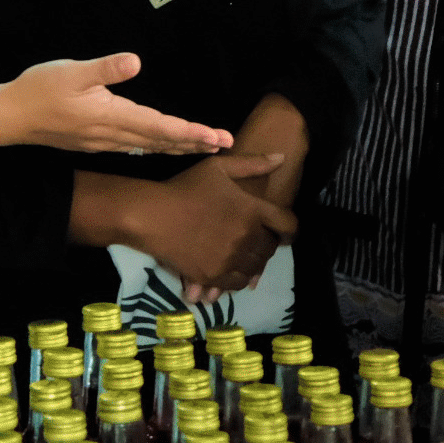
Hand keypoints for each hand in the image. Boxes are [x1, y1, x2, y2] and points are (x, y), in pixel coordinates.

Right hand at [0, 53, 236, 153]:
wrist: (9, 118)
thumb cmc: (39, 91)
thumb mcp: (72, 71)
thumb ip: (105, 69)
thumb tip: (136, 61)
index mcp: (112, 116)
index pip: (161, 127)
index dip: (191, 132)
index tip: (217, 138)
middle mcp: (112, 134)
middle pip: (161, 142)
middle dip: (194, 143)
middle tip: (225, 146)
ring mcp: (103, 141)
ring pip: (149, 147)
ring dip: (178, 146)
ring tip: (203, 147)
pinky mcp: (93, 142)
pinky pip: (134, 148)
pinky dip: (156, 147)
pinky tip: (160, 146)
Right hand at [128, 153, 294, 291]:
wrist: (153, 215)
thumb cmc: (186, 187)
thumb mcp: (219, 167)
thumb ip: (253, 164)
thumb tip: (282, 158)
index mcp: (253, 209)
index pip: (288, 225)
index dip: (289, 230)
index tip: (284, 233)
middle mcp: (247, 236)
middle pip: (270, 248)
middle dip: (267, 245)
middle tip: (256, 243)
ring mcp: (231, 259)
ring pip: (255, 267)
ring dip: (253, 262)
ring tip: (243, 256)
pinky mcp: (214, 275)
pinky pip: (237, 283)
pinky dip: (239, 278)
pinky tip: (232, 270)